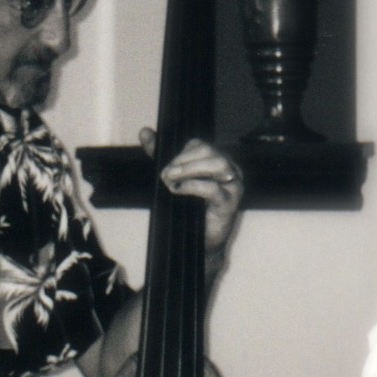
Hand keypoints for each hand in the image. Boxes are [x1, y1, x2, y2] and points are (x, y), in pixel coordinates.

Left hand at [139, 130, 242, 254]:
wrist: (200, 244)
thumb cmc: (189, 210)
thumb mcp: (173, 178)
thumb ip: (160, 155)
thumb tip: (144, 131)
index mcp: (216, 162)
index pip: (200, 145)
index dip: (180, 152)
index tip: (164, 166)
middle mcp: (229, 171)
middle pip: (209, 151)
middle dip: (183, 160)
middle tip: (165, 174)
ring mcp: (233, 187)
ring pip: (217, 164)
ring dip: (189, 169)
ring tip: (171, 180)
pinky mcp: (230, 204)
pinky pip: (214, 189)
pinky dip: (193, 186)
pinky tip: (178, 190)